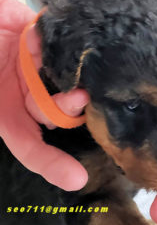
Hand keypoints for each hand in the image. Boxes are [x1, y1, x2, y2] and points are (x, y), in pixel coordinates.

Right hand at [0, 0, 88, 190]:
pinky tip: (40, 45)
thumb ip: (1, 112)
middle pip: (57, 115)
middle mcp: (29, 95)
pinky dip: (56, 51)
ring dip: (73, 88)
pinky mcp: (53, 47)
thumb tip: (22, 134)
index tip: (77, 179)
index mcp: (7, 112)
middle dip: (69, 112)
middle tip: (79, 100)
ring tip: (80, 85)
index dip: (51, 164)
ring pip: (66, 88)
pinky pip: (62, 52)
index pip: (31, 146)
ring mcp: (43, 72)